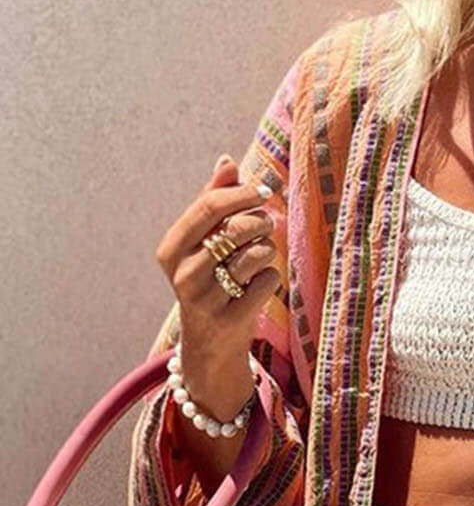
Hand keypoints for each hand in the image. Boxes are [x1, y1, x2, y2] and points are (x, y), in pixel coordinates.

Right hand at [153, 153, 281, 420]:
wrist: (210, 344)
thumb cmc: (209, 279)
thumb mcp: (203, 242)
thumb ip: (212, 201)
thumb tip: (227, 161)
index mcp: (170, 249)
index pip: (208, 207)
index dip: (241, 194)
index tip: (263, 190)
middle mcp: (182, 274)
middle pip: (234, 229)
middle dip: (259, 221)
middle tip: (268, 224)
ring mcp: (205, 300)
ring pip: (254, 255)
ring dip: (267, 250)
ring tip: (261, 255)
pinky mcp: (230, 320)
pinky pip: (266, 281)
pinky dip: (270, 277)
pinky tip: (259, 284)